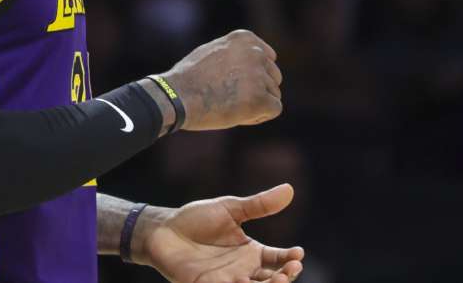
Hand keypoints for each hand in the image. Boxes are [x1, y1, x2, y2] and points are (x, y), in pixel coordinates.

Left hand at [139, 184, 303, 282]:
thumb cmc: (196, 219)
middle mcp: (242, 270)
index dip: (291, 259)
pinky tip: (244, 282)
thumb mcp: (230, 209)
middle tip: (291, 269)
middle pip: (271, 280)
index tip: (298, 253)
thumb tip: (289, 189)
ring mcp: (226, 281)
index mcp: (251, 252)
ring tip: (277, 280)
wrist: (164, 230)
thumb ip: (258, 205)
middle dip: (285, 277)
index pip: (278, 259)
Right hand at [164, 30, 282, 130]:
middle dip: (258, 90)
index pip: (268, 58)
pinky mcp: (261, 98)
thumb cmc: (189, 79)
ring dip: (256, 104)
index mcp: (245, 38)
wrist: (176, 96)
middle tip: (232, 99)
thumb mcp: (212, 52)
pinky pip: (274, 109)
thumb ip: (235, 54)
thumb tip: (254, 61)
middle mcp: (256, 53)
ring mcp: (259, 75)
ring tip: (230, 106)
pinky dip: (258, 116)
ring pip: (273, 94)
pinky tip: (238, 115)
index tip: (236, 84)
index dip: (254, 75)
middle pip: (273, 77)